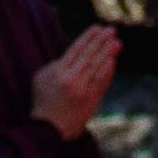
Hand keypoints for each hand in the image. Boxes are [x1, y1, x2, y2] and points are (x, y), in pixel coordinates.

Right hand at [31, 24, 120, 139]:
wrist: (48, 129)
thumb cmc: (42, 100)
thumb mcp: (41, 78)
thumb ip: (55, 64)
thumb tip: (72, 55)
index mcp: (59, 72)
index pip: (76, 49)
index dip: (88, 37)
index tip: (97, 27)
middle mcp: (72, 80)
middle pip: (89, 56)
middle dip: (101, 42)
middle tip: (111, 30)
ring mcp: (83, 91)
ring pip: (97, 68)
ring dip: (108, 54)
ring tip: (117, 42)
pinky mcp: (91, 101)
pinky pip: (101, 83)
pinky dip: (107, 72)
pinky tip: (112, 61)